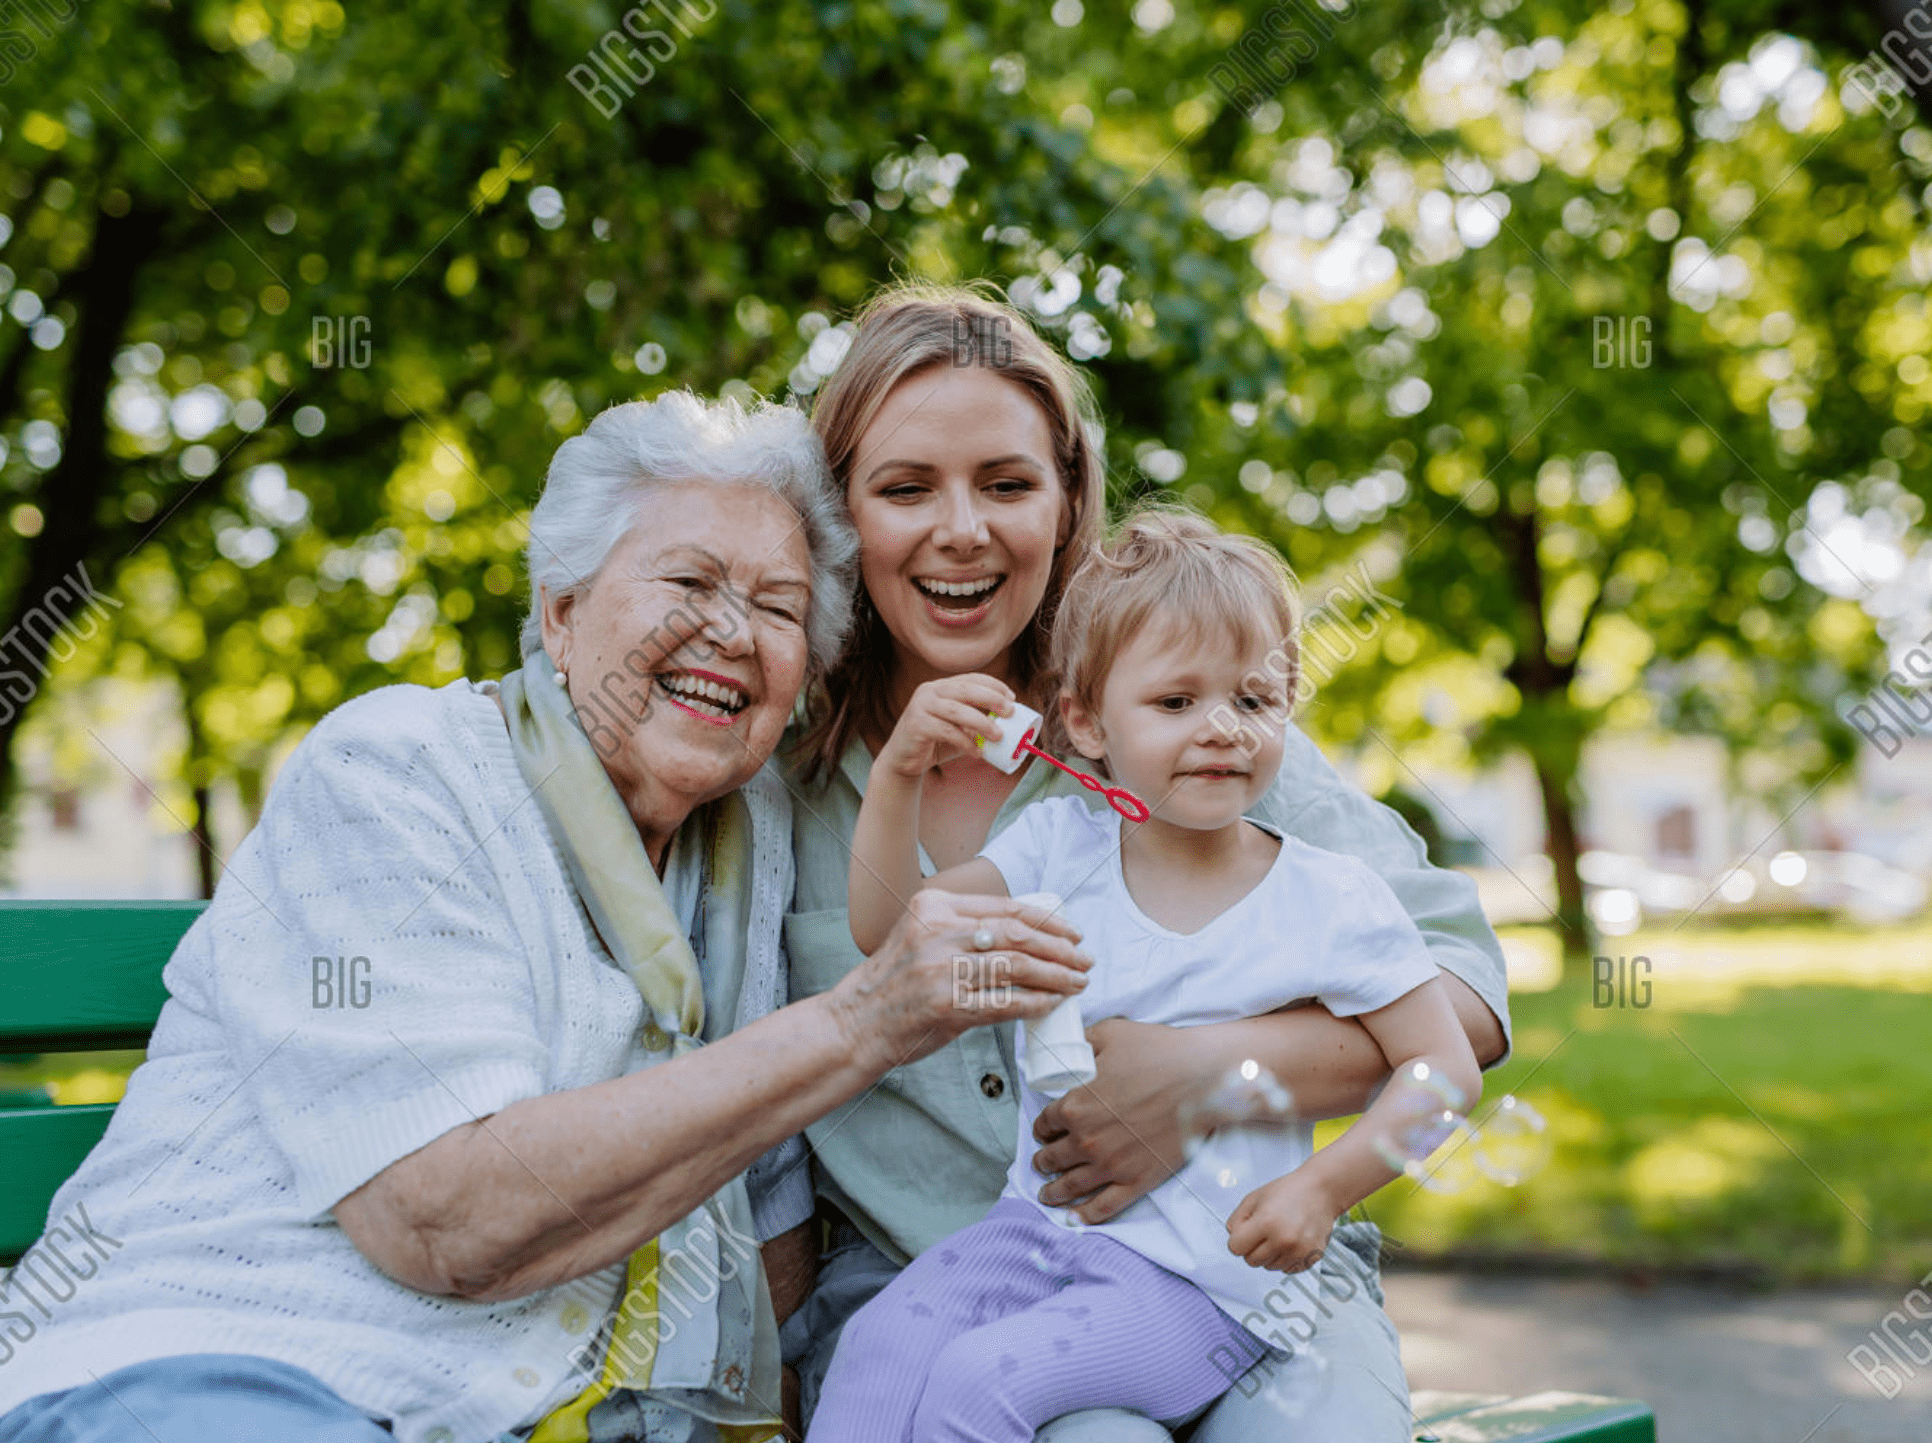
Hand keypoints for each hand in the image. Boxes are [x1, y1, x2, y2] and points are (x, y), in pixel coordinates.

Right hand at [828, 890, 1089, 1071]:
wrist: (856, 1022)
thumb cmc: (893, 981)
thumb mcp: (919, 935)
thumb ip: (961, 928)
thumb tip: (1025, 934)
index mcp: (934, 906)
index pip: (1005, 907)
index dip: (1048, 920)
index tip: (1072, 933)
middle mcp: (938, 933)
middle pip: (1018, 934)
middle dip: (1060, 948)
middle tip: (1085, 960)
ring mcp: (942, 970)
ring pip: (1017, 967)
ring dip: (1056, 976)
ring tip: (1078, 983)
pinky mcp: (947, 1006)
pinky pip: (1005, 1003)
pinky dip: (1035, 1003)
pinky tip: (1052, 1004)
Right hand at [874, 675, 1015, 783]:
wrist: (903, 760)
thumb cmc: (936, 742)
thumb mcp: (960, 729)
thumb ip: (977, 723)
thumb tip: (1009, 724)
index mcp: (941, 686)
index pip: (971, 678)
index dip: (994, 685)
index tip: (1012, 698)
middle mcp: (929, 690)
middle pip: (965, 689)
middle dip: (991, 698)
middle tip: (1009, 712)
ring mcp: (921, 706)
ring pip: (957, 710)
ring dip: (981, 722)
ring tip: (998, 736)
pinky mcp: (916, 724)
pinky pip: (946, 731)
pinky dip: (965, 742)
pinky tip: (977, 752)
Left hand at [1028, 1018, 1212, 1222]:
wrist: (1202, 1080)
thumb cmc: (1159, 1053)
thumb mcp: (1111, 1033)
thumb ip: (1082, 1041)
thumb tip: (1068, 1044)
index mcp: (1075, 1105)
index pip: (1045, 1123)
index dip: (1041, 1128)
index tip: (1043, 1132)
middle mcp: (1086, 1140)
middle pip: (1053, 1158)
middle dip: (1043, 1161)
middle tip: (1041, 1164)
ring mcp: (1111, 1165)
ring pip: (1071, 1186)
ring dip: (1054, 1192)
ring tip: (1047, 1195)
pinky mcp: (1137, 1181)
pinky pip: (1104, 1207)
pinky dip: (1085, 1216)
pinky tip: (1074, 1219)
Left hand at [1226, 1172, 1341, 1273]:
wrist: (1321, 1191)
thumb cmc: (1288, 1191)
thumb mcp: (1254, 1197)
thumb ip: (1236, 1219)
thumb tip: (1232, 1238)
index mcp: (1266, 1222)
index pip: (1236, 1248)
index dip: (1238, 1239)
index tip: (1246, 1231)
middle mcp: (1283, 1240)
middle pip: (1251, 1261)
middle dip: (1252, 1248)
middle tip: (1263, 1231)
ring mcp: (1299, 1251)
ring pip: (1269, 1267)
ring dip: (1269, 1254)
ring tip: (1279, 1233)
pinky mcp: (1311, 1258)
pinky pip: (1287, 1269)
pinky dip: (1285, 1259)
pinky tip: (1291, 1241)